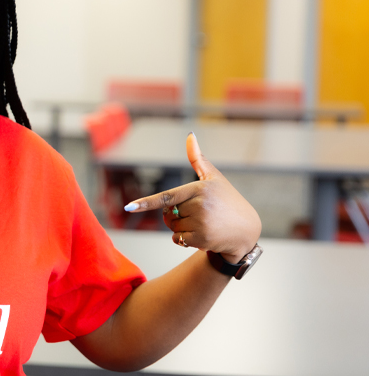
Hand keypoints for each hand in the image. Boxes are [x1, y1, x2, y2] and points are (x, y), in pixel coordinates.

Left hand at [124, 133, 260, 262]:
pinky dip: (184, 240)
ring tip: (203, 224)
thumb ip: (198, 159)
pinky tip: (201, 235)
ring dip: (181, 228)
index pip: (167, 197)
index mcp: (200, 189)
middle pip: (168, 213)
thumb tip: (190, 135)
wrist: (246, 230)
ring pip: (172, 226)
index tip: (129, 207)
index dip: (146, 202)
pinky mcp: (202, 239)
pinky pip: (178, 239)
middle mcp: (200, 206)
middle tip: (198, 214)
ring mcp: (201, 223)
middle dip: (176, 215)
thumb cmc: (227, 201)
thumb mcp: (214, 178)